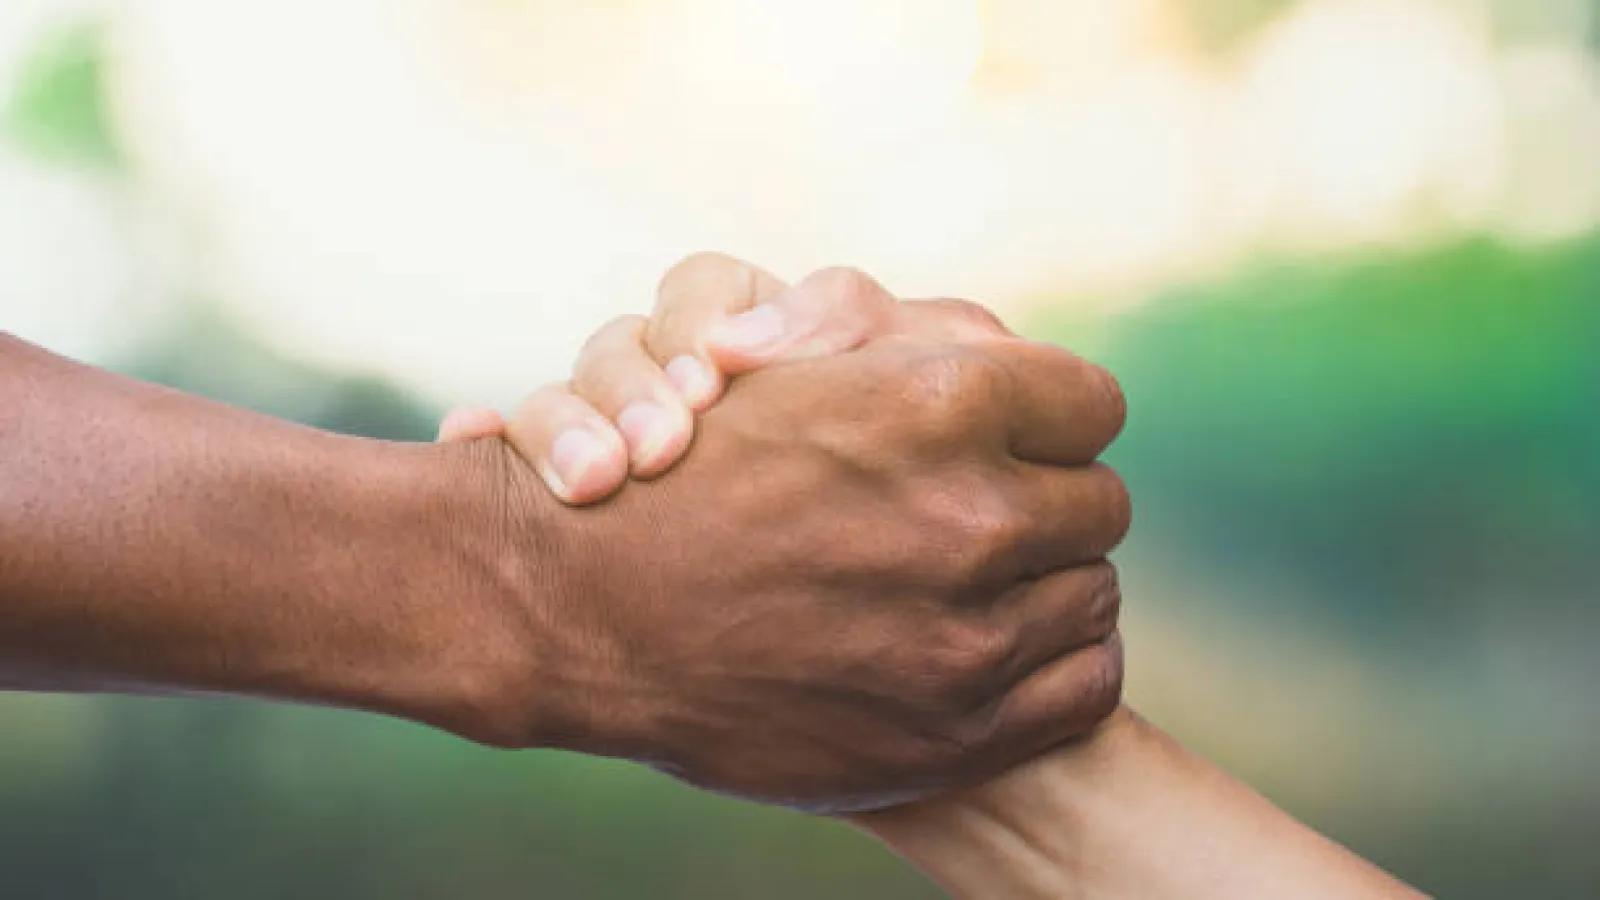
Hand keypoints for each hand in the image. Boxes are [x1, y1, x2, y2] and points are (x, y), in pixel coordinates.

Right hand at [450, 254, 1130, 813]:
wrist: (581, 614)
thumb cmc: (681, 470)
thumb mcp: (787, 362)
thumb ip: (910, 338)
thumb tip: (1011, 355)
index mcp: (940, 401)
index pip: (1090, 402)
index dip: (1047, 416)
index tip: (1010, 437)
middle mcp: (971, 517)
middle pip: (1098, 498)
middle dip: (1046, 497)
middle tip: (980, 512)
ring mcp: (970, 634)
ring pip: (1092, 589)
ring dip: (1046, 580)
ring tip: (971, 580)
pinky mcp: (961, 729)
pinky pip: (1088, 679)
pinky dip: (1054, 661)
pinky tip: (990, 645)